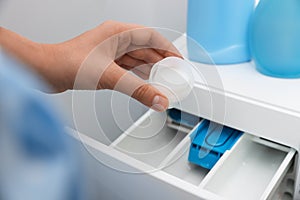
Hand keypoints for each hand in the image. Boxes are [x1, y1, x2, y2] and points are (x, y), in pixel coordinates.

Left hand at [40, 21, 180, 110]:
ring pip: (136, 61)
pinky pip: (127, 70)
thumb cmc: (67, 63)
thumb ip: (137, 89)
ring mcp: (109, 53)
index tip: (178, 61)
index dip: (168, 49)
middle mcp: (115, 41)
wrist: (45, 71)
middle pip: (145, 50)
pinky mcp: (104, 65)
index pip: (151, 37)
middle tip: (173, 77)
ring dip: (149, 72)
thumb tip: (158, 99)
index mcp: (118, 33)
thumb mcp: (109, 76)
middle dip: (160, 63)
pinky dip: (137, 78)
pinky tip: (144, 85)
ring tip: (162, 83)